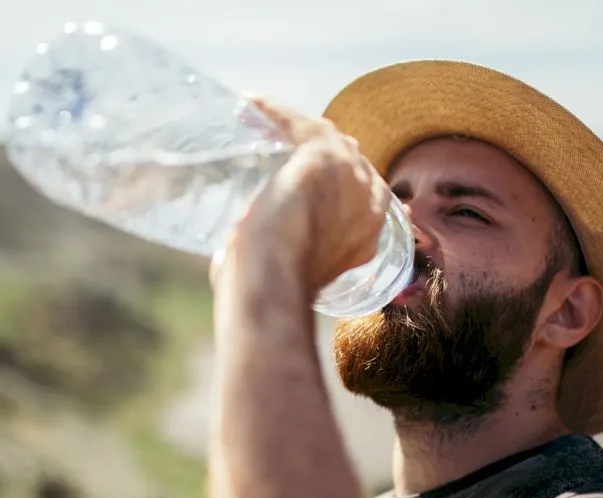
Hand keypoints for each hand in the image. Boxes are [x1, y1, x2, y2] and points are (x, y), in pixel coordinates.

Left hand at [213, 96, 391, 299]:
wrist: (276, 277)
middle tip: (288, 154)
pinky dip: (276, 113)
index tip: (311, 186)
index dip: (336, 186)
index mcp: (368, 235)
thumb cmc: (273, 289)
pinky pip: (301, 123)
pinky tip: (253, 103)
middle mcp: (371, 202)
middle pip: (350, 162)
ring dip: (301, 131)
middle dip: (325, 156)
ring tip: (271, 126)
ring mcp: (352, 175)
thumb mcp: (291, 277)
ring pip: (329, 138)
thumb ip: (284, 264)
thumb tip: (231, 267)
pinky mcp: (324, 154)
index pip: (361, 195)